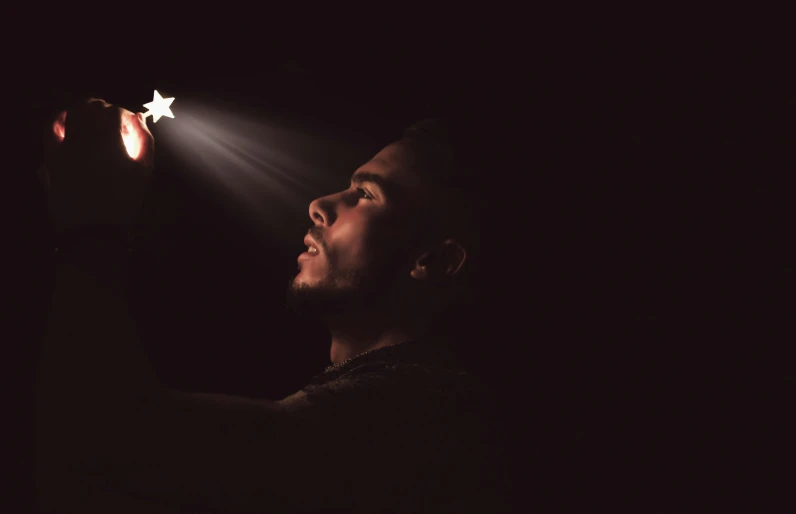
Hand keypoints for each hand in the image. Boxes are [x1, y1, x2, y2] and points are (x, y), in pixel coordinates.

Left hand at [42, 99, 154, 235]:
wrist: (93, 229)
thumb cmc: (124, 201)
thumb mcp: (143, 171)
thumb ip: (145, 140)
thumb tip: (139, 118)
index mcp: (109, 139)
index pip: (116, 112)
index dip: (127, 117)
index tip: (133, 130)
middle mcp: (84, 136)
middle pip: (93, 107)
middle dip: (107, 111)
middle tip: (117, 126)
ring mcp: (64, 145)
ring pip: (72, 112)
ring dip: (85, 112)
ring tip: (95, 123)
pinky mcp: (52, 156)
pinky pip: (50, 128)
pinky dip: (60, 120)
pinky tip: (69, 123)